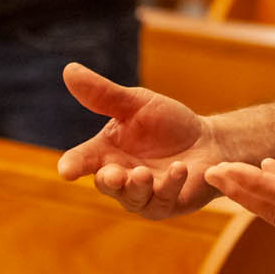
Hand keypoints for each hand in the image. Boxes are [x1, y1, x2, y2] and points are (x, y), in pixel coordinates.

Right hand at [55, 64, 223, 218]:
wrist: (208, 141)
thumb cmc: (167, 123)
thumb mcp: (136, 103)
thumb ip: (103, 94)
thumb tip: (69, 69)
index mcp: (105, 153)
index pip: (81, 160)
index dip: (72, 165)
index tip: (66, 171)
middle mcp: (120, 178)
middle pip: (106, 185)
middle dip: (109, 181)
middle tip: (113, 174)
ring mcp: (143, 195)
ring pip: (133, 198)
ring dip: (138, 186)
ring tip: (143, 173)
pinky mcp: (168, 204)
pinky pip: (164, 200)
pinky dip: (170, 184)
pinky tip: (179, 169)